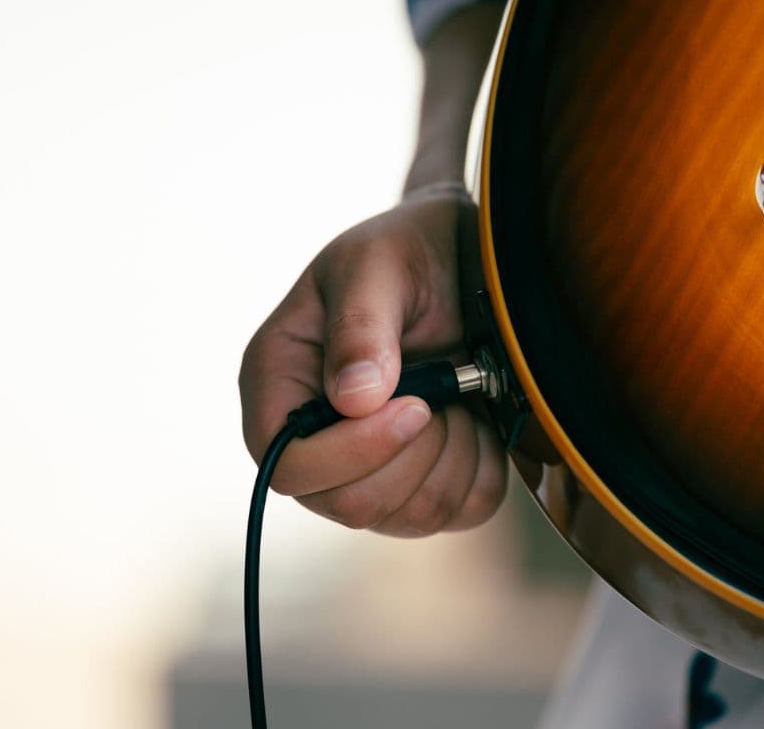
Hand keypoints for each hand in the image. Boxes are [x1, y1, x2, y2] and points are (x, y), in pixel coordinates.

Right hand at [239, 194, 507, 536]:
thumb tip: (353, 400)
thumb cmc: (412, 248)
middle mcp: (313, 437)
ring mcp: (368, 468)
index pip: (287, 464)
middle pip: (350, 504)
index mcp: (278, 382)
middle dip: (415, 452)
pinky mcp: (424, 483)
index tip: (415, 406)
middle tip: (446, 387)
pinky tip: (479, 413)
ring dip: (456, 453)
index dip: (350, 453)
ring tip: (461, 389)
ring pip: (412, 515)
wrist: (468, 255)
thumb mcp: (380, 263)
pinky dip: (485, 464)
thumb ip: (361, 325)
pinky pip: (463, 510)